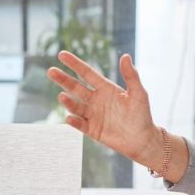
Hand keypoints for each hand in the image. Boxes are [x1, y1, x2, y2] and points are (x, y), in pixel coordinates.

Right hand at [47, 50, 160, 167]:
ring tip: (62, 96)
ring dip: (68, 101)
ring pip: (76, 106)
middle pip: (76, 87)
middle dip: (63, 80)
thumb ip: (131, 75)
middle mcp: (96, 100)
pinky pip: (80, 125)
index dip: (74, 64)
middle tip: (51, 71)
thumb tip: (125, 56)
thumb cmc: (142, 114)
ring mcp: (93, 115)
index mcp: (105, 88)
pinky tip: (69, 118)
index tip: (61, 55)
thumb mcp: (138, 93)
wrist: (143, 139)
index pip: (87, 73)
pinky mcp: (92, 130)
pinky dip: (75, 121)